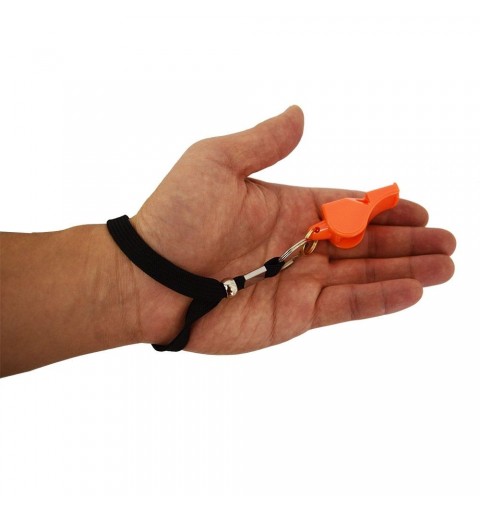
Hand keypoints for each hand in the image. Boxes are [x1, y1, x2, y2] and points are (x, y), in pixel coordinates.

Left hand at [132, 106, 454, 353]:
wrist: (148, 278)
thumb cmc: (176, 216)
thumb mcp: (216, 162)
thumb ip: (263, 142)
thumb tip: (299, 114)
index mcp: (287, 208)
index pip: (348, 207)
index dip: (385, 209)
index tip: (419, 209)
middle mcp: (298, 246)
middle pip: (365, 244)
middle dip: (407, 243)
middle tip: (447, 243)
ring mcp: (298, 283)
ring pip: (363, 277)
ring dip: (405, 271)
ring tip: (444, 268)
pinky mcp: (293, 316)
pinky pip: (345, 306)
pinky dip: (379, 299)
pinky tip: (411, 291)